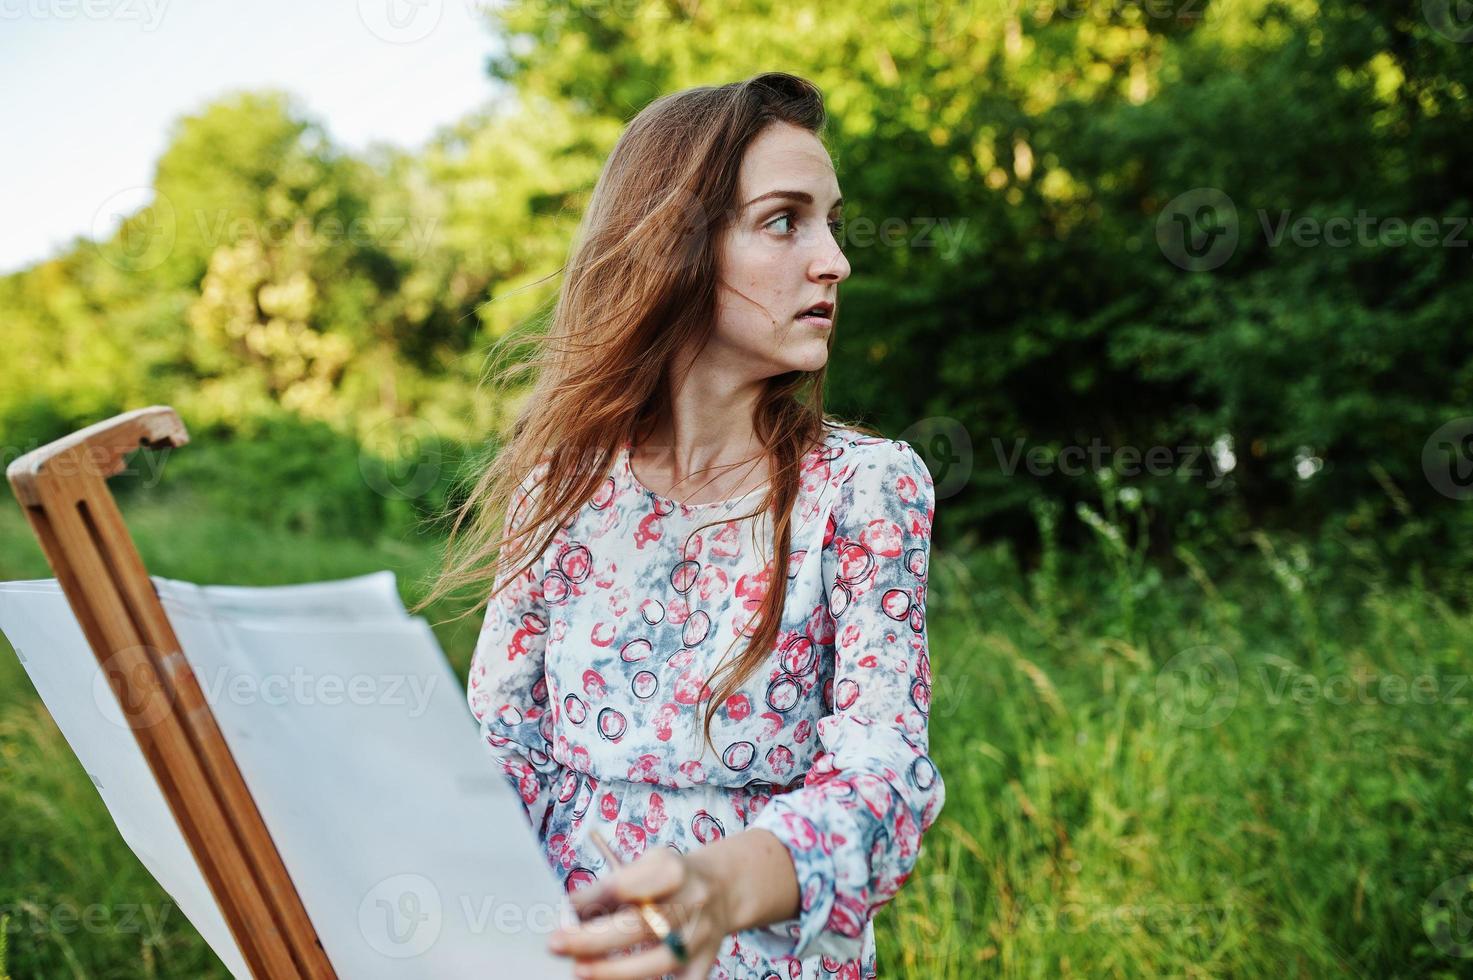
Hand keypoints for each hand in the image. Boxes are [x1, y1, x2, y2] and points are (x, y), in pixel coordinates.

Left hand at [546, 845, 732, 979]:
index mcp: (673, 869)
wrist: (722, 887)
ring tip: (579, 970)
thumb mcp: (646, 864)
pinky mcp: (705, 960)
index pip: (627, 885)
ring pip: (658, 960)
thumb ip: (614, 886)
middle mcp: (692, 900)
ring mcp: (700, 934)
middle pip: (639, 925)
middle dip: (593, 938)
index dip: (593, 897)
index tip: (566, 907)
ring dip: (614, 970)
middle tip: (558, 944)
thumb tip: (573, 912)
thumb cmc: (670, 877)